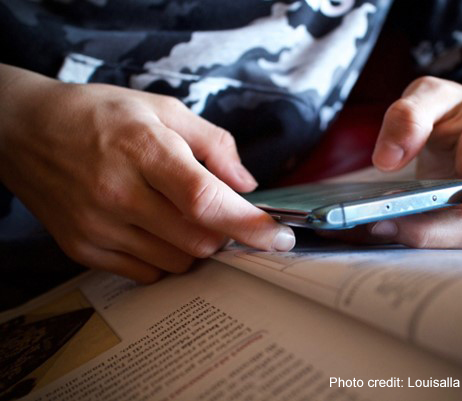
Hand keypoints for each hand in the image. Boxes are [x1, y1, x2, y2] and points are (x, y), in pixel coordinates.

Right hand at [0, 65, 294, 281]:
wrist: (25, 130)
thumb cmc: (100, 115)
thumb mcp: (163, 109)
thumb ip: (214, 144)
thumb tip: (247, 186)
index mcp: (143, 150)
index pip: (206, 201)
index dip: (250, 224)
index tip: (279, 238)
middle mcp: (118, 193)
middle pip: (200, 240)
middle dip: (224, 233)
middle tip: (219, 212)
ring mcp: (98, 226)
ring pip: (178, 262)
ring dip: (195, 245)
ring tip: (178, 214)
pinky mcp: (83, 249)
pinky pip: (146, 273)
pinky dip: (165, 257)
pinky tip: (153, 229)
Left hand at [330, 76, 461, 247]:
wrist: (452, 128)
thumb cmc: (450, 111)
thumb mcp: (431, 94)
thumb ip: (411, 113)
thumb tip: (388, 159)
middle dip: (431, 232)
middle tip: (383, 223)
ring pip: (447, 242)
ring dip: (408, 240)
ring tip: (367, 225)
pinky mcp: (439, 225)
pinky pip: (423, 240)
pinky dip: (393, 238)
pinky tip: (361, 229)